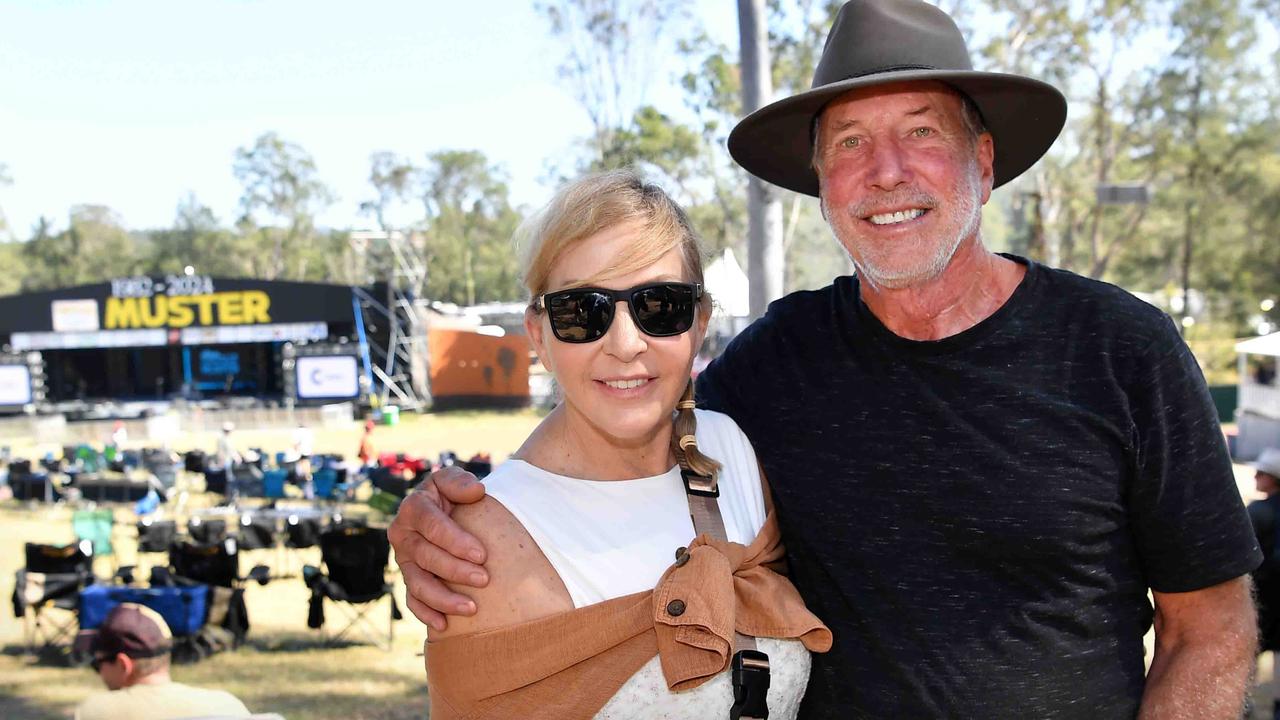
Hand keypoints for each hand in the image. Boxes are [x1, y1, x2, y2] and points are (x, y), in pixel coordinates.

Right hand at [389, 465, 488, 630]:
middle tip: (484, 579)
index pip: (432, 526)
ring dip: (443, 598)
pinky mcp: (409, 578)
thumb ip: (459, 481)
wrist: (446, 511)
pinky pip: (413, 600)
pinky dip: (426, 614)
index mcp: (413, 508)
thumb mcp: (453, 480)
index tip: (482, 554)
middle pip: (426, 557)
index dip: (455, 541)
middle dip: (455, 570)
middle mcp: (402, 535)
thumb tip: (476, 491)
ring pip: (417, 583)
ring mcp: (404, 560)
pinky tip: (444, 625)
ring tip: (471, 608)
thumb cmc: (453, 494)